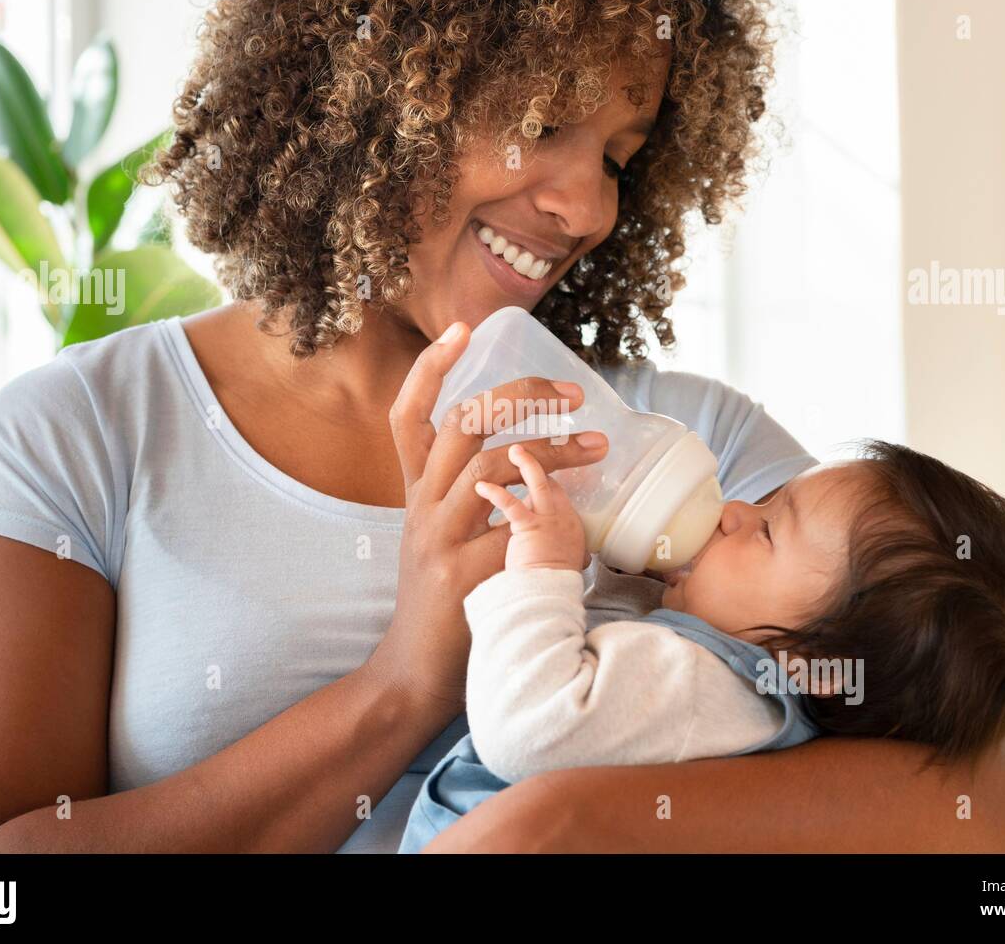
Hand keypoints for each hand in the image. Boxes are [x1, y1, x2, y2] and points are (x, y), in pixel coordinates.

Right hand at [366, 321, 608, 713]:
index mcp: (416, 493)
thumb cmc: (441, 603)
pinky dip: (553, 519)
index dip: (432, 367)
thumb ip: (471, 499)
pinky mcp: (461, 575)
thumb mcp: (440, 539)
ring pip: (493, 466)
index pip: (408, 415)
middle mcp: (421, 507)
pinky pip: (514, 530)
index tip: (463, 330)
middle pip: (462, 423)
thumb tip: (533, 462)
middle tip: (571, 393)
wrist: (412, 673)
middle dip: (521, 396)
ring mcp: (438, 539)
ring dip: (552, 449)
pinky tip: (583, 521)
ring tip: (596, 447)